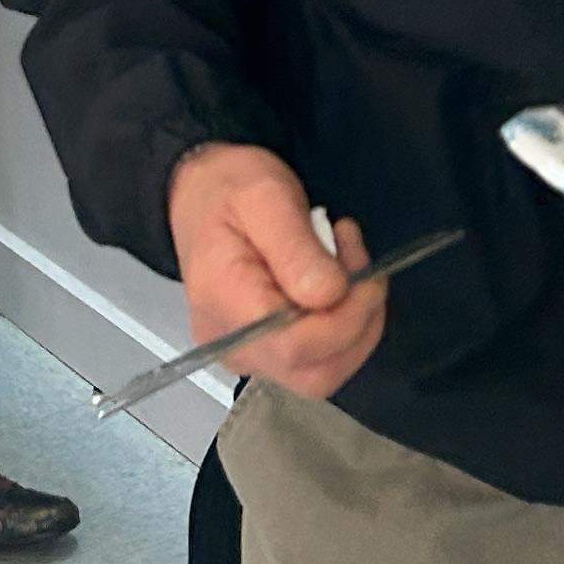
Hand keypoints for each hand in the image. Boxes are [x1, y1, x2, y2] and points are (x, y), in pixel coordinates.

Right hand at [167, 144, 387, 398]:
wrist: (201, 194)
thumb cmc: (228, 189)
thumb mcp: (264, 195)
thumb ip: (296, 247)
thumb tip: (330, 294)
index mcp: (224, 300)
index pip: (293, 347)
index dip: (344, 320)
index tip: (363, 271)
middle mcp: (232, 342)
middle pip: (313, 374)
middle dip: (357, 323)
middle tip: (359, 263)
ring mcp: (248, 353)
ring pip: (323, 373)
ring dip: (356, 323)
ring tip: (348, 264)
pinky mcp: (266, 352)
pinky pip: (318, 360)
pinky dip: (345, 327)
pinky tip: (339, 285)